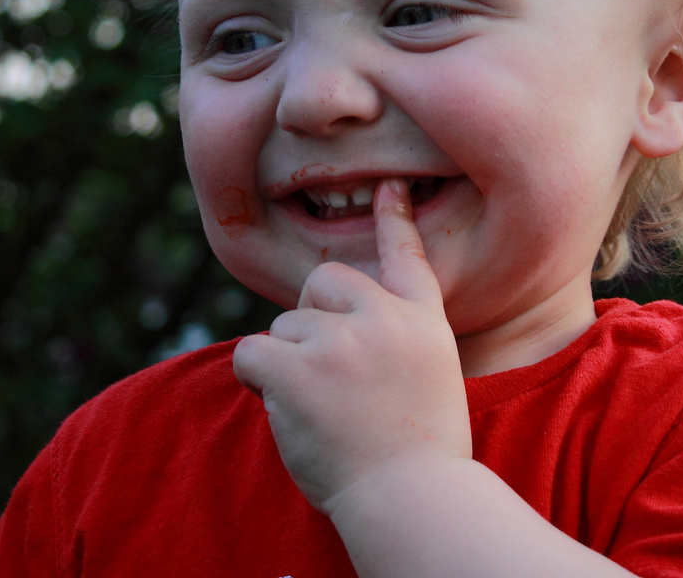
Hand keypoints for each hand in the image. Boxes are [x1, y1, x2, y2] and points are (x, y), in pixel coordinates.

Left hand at [233, 179, 471, 512]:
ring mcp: (340, 340)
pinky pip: (251, 354)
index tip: (386, 186)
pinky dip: (256, 380)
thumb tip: (335, 324)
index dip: (394, 218)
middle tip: (330, 378)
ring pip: (284, 327)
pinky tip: (284, 408)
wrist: (412, 497)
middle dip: (312, 321)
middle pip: (323, 283)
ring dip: (289, 364)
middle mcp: (383, 317)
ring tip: (323, 411)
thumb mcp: (431, 377)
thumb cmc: (420, 455)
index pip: (406, 257)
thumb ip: (394, 340)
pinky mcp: (298, 369)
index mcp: (423, 321)